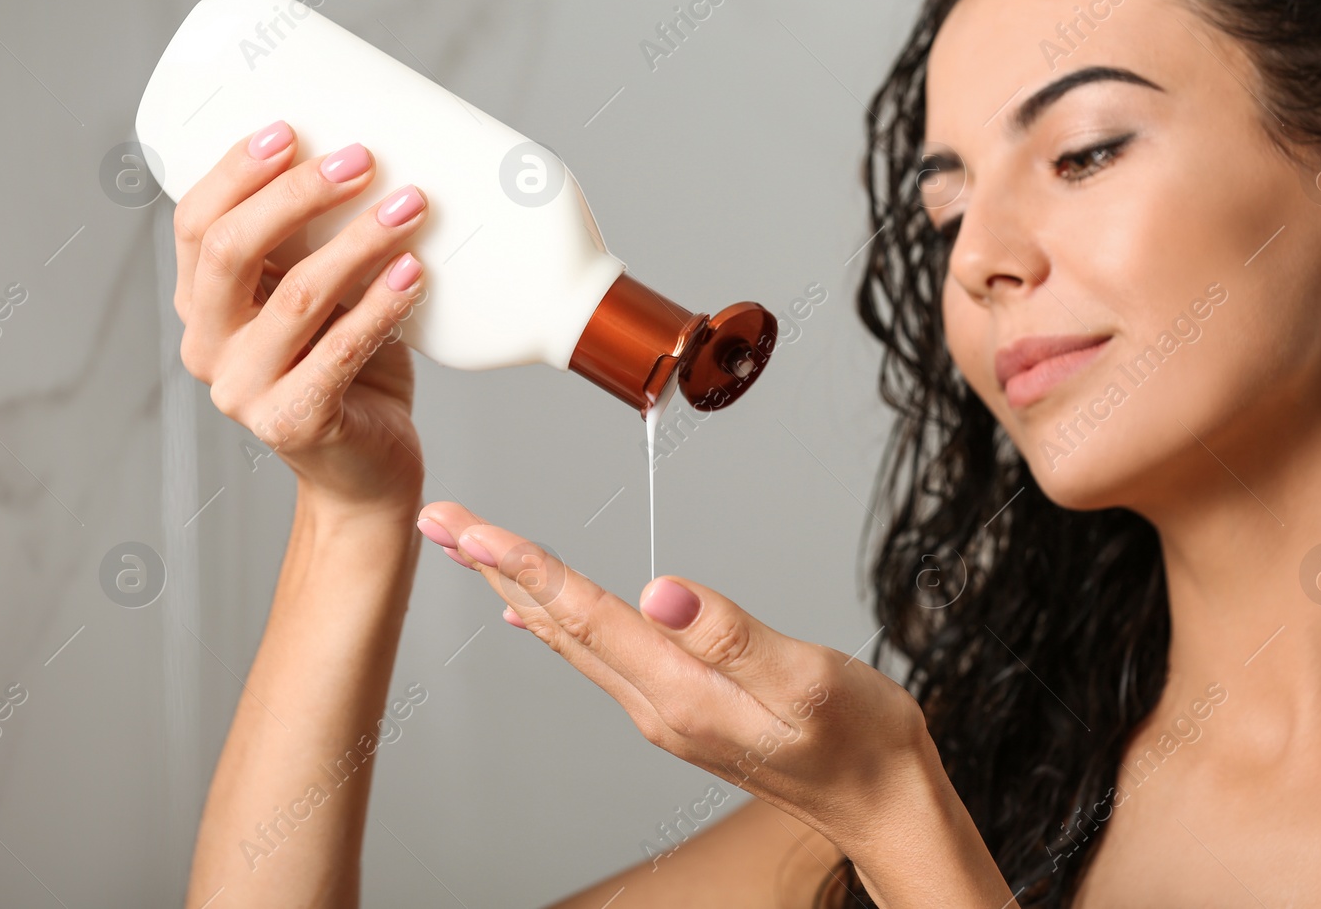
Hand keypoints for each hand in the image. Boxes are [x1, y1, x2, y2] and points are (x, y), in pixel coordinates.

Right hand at [173, 120, 429, 510]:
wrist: (367, 470)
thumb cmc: (350, 369)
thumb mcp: (322, 299)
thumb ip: (318, 247)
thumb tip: (372, 157)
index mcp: (204, 304)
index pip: (196, 223)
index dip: (236, 171)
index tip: (291, 128)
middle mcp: (209, 345)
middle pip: (232, 250)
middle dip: (297, 194)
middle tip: (362, 158)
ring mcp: (244, 390)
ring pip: (296, 297)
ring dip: (358, 242)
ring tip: (411, 205)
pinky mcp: (293, 422)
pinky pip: (340, 352)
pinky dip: (381, 306)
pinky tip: (414, 272)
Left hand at [413, 501, 943, 860]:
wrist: (881, 800)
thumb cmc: (859, 739)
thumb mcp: (808, 679)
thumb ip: (732, 634)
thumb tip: (662, 590)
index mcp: (682, 692)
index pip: (586, 615)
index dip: (525, 565)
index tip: (471, 528)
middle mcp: (657, 704)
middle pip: (558, 623)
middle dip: (494, 567)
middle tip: (440, 520)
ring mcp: (663, 710)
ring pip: (570, 637)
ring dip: (515, 587)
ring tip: (470, 549)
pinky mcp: (678, 707)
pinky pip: (596, 655)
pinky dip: (555, 621)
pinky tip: (532, 615)